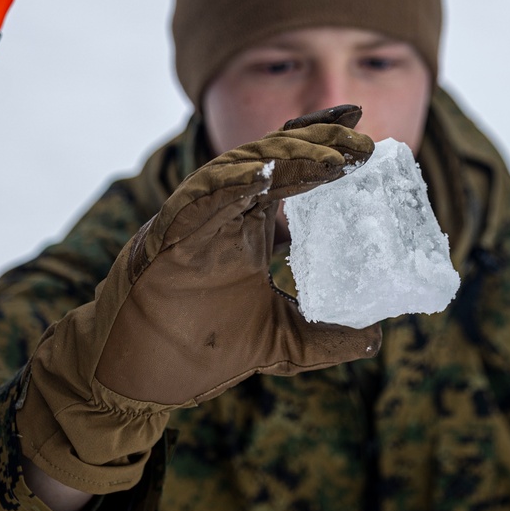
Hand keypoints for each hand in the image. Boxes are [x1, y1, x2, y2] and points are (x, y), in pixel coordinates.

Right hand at [16, 105, 379, 493]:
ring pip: (241, 169)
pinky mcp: (166, 235)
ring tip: (333, 157)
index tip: (364, 138)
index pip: (289, 174)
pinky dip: (228, 185)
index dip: (323, 151)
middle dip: (315, 140)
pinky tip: (263, 175)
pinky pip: (198, 199)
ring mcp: (195, 220)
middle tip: (359, 131)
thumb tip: (375, 337)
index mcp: (247, 229)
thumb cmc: (193, 350)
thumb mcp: (279, 344)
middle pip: (272, 158)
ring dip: (285, 158)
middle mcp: (223, 214)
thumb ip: (324, 337)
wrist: (134, 379)